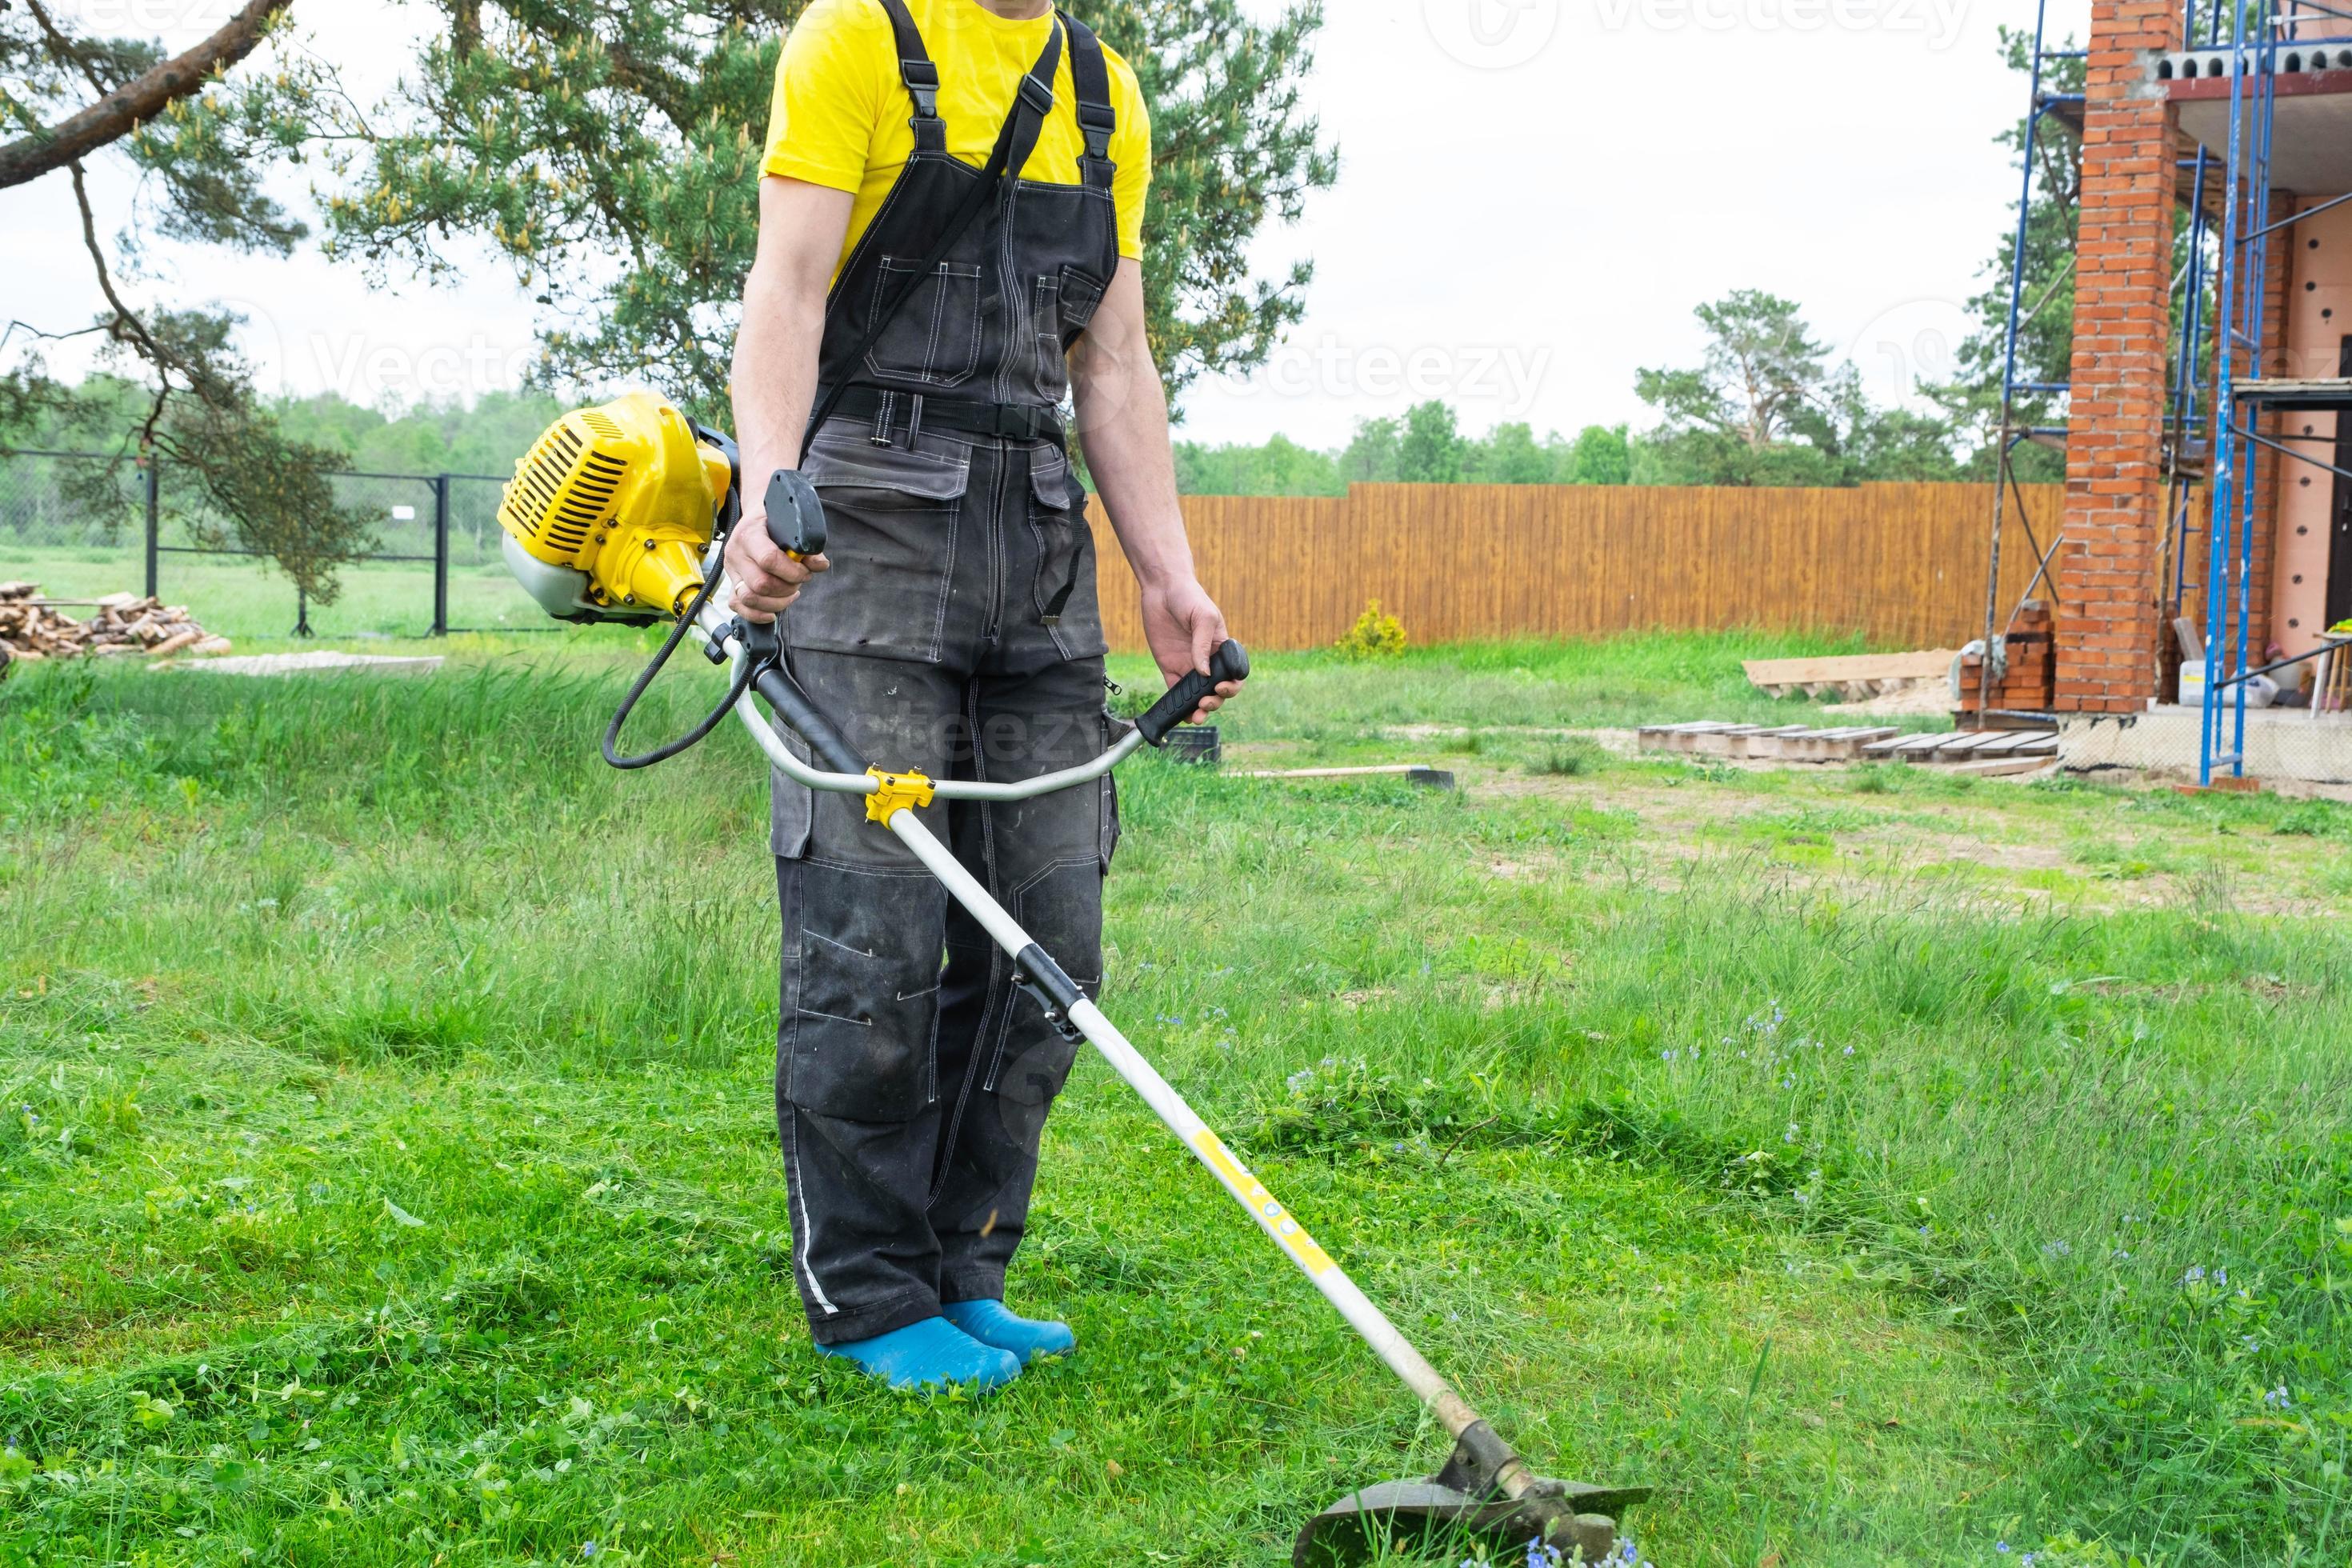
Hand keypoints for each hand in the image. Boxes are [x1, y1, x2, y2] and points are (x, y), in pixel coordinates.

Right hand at [723, 504, 828, 622]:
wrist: (754, 521)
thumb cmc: (773, 523)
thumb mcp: (791, 527)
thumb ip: (807, 547)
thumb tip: (820, 565)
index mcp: (749, 535)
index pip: (768, 559)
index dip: (791, 571)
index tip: (805, 572)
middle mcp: (736, 553)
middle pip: (760, 584)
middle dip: (787, 588)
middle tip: (798, 581)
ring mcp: (732, 571)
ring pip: (749, 598)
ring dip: (776, 602)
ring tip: (790, 593)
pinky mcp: (731, 584)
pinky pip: (738, 606)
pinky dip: (757, 614)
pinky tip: (772, 612)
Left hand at [1140, 577, 1243, 721]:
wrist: (1162, 588)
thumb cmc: (1189, 597)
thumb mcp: (1203, 617)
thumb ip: (1203, 645)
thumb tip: (1203, 672)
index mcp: (1222, 648)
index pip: (1233, 674)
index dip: (1231, 686)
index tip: (1220, 687)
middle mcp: (1207, 660)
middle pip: (1216, 689)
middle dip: (1215, 701)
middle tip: (1206, 703)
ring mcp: (1188, 665)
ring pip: (1197, 695)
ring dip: (1199, 709)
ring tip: (1195, 717)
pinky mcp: (1170, 666)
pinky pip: (1175, 690)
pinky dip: (1178, 704)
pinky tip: (1180, 713)